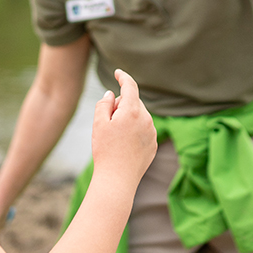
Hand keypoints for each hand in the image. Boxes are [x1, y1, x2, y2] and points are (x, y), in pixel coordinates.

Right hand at [90, 69, 155, 190]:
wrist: (118, 179)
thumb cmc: (105, 150)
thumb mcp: (98, 123)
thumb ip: (104, 104)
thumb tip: (112, 94)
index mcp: (132, 111)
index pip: (130, 86)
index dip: (123, 77)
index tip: (118, 73)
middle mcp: (146, 118)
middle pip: (133, 102)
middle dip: (121, 106)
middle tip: (107, 123)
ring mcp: (152, 132)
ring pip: (139, 116)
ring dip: (128, 119)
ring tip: (115, 139)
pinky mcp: (154, 144)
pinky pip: (144, 130)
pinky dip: (134, 131)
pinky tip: (124, 146)